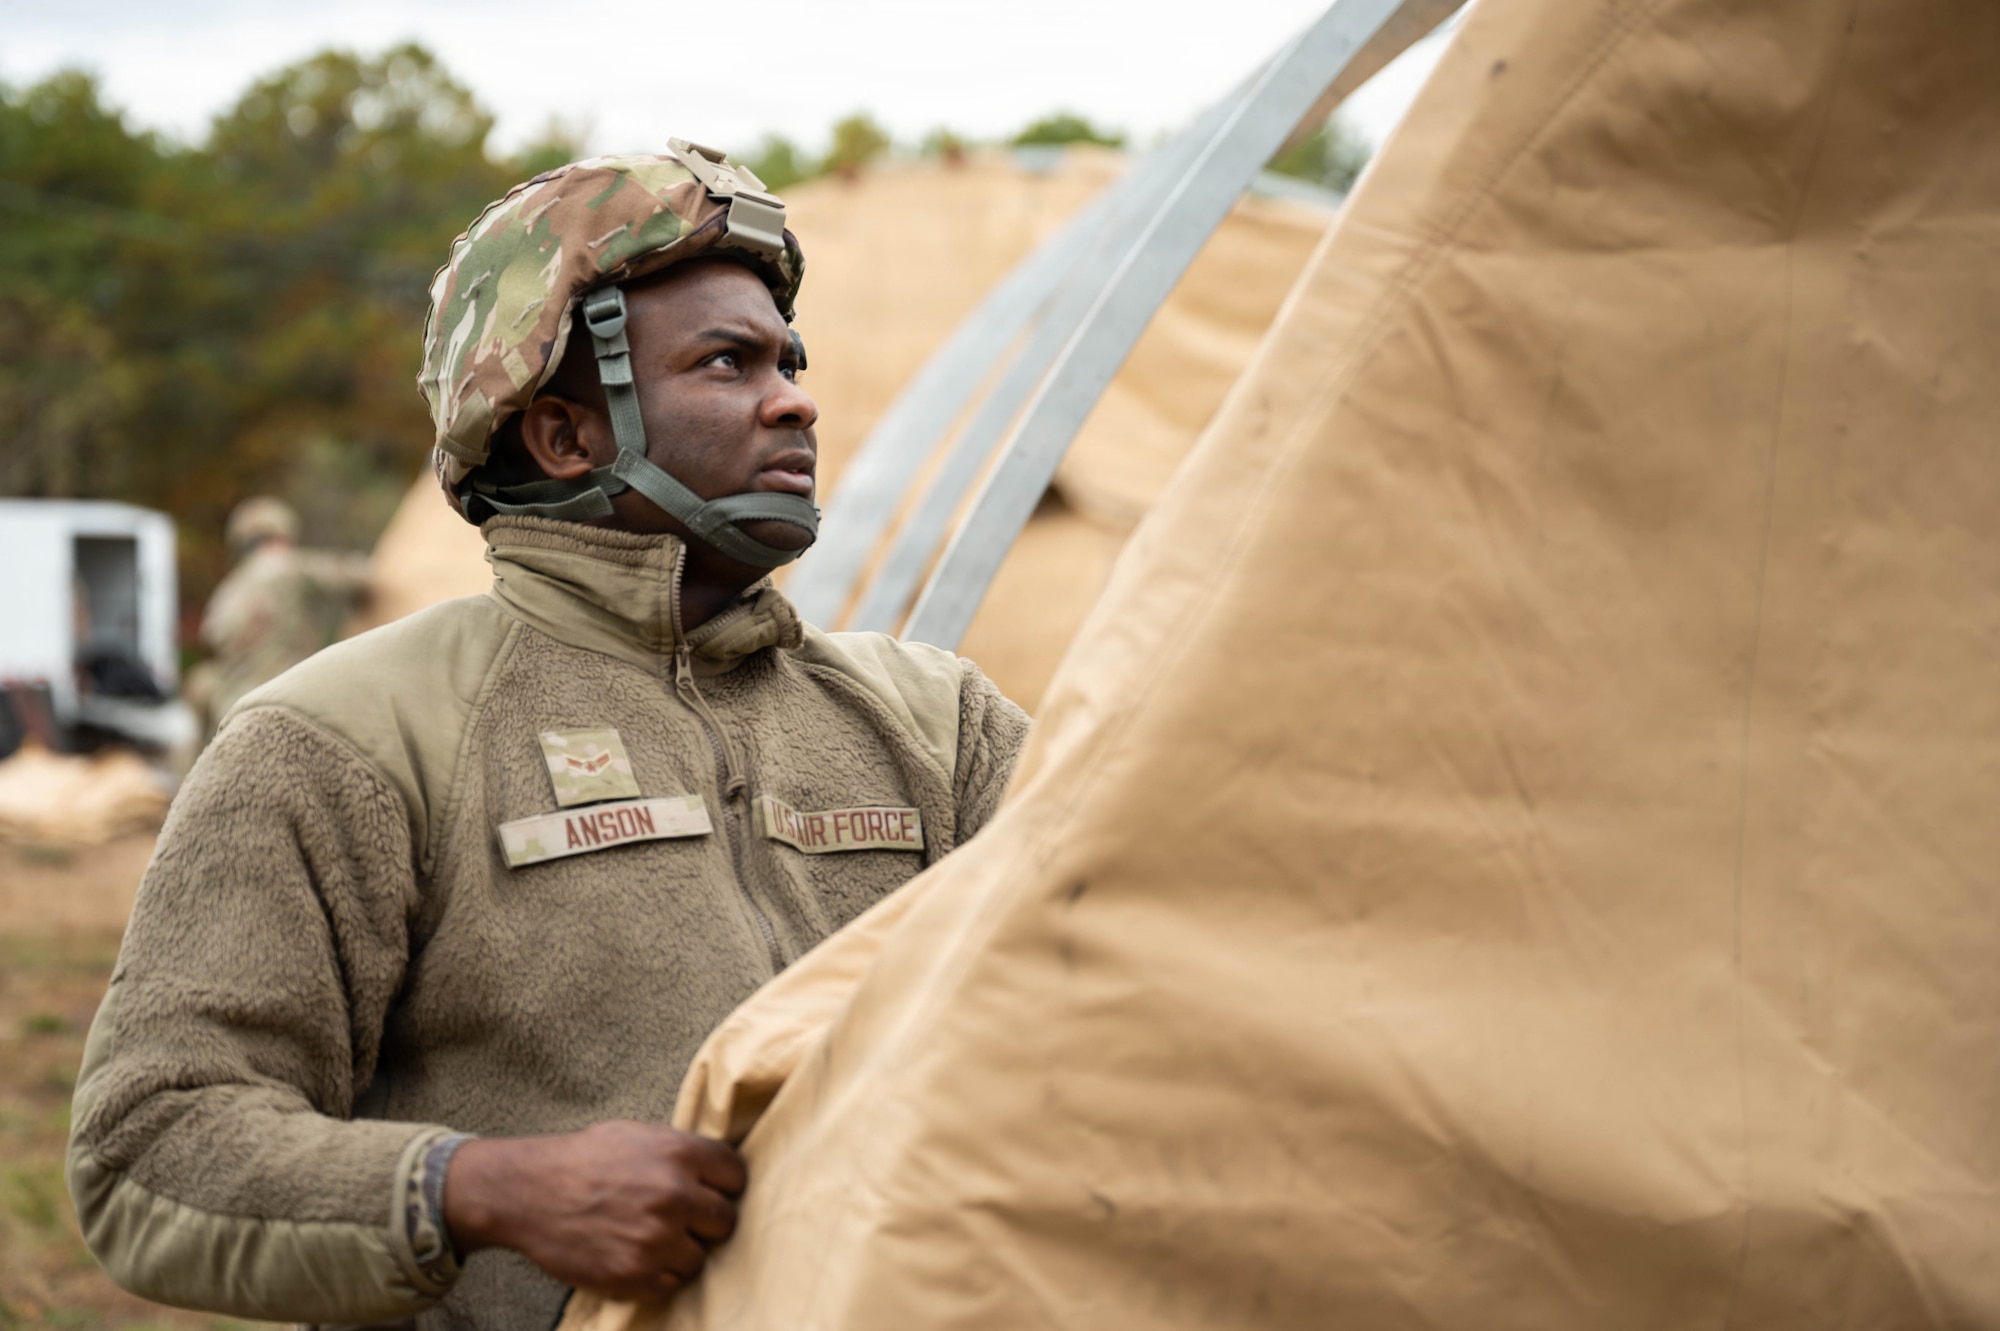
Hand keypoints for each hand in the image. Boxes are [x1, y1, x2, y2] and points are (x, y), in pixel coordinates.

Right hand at [442, 1120, 745, 1300]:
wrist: (528, 1192)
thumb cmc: (582, 1160)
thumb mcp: (637, 1135)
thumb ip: (680, 1151)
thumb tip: (715, 1169)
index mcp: (679, 1153)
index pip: (736, 1176)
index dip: (723, 1185)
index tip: (711, 1191)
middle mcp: (674, 1194)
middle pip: (725, 1221)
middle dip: (706, 1221)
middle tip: (681, 1219)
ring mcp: (656, 1238)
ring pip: (700, 1257)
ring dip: (682, 1251)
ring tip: (651, 1238)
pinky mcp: (635, 1273)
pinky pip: (672, 1284)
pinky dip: (659, 1275)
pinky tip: (638, 1256)